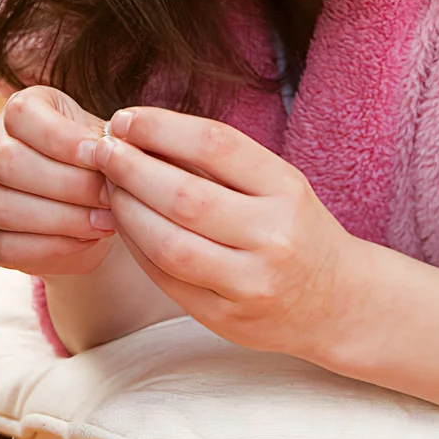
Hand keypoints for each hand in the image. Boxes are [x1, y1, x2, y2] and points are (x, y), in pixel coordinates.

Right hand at [0, 86, 116, 276]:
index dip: (63, 139)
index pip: (22, 116)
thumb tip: (114, 153)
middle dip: (67, 185)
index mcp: (17, 111)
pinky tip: (81, 242)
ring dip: (59, 220)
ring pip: (0, 207)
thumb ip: (106, 145)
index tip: (103, 158)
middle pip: (8, 162)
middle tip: (108, 199)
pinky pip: (1, 245)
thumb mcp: (103, 144)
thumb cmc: (94, 167)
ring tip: (101, 223)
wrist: (86, 208)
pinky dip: (47, 247)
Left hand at [85, 105, 359, 357]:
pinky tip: (122, 223)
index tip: (124, 119)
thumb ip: (214, 160)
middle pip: (183, 196)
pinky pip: (165, 278)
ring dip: (125, 209)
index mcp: (286, 190)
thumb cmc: (293, 228)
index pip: (215, 145)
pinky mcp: (225, 319)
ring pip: (167, 244)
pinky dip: (135, 246)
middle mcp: (273, 237)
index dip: (160, 127)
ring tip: (107, 186)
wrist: (338, 304)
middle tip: (100, 151)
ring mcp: (250, 284)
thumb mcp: (274, 184)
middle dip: (130, 168)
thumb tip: (134, 130)